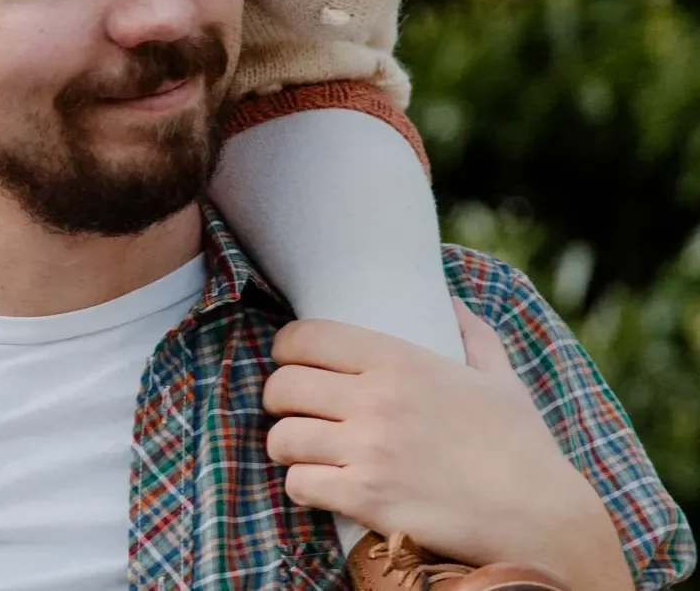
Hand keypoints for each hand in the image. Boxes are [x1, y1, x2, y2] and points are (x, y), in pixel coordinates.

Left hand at [263, 301, 630, 586]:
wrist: (543, 520)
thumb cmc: (522, 449)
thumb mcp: (500, 380)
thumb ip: (473, 336)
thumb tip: (453, 301)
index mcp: (399, 360)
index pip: (306, 337)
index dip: (286, 349)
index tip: (289, 361)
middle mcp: (376, 399)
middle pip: (284, 386)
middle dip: (279, 398)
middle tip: (291, 409)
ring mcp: (369, 449)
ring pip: (284, 438)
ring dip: (286, 445)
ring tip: (299, 449)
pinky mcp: (367, 498)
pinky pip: (300, 484)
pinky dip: (301, 486)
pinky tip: (316, 484)